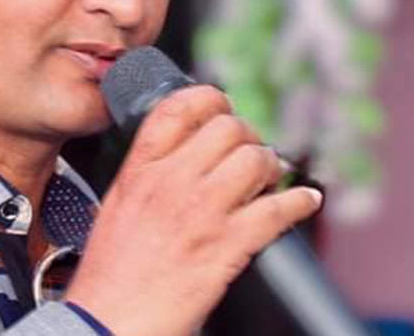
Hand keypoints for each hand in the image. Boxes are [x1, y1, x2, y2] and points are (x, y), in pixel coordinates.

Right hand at [65, 85, 322, 335]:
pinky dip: (300, 202)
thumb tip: (181, 157)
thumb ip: (146, 176)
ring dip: (272, 166)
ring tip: (270, 179)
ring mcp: (202, 212)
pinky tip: (305, 201)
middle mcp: (171, 182)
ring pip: (256, 160)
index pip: (178, 107)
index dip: (210, 98)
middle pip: (227, 128)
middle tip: (250, 151)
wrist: (108, 322)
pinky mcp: (228, 246)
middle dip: (247, 136)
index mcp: (140, 170)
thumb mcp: (115, 207)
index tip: (222, 107)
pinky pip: (278, 209)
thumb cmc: (110, 275)